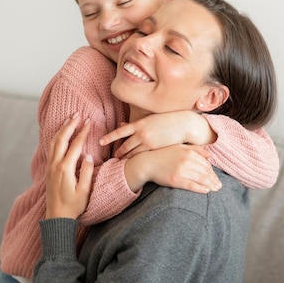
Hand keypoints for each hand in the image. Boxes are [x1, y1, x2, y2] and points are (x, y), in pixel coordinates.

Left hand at [45, 115, 94, 218]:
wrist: (57, 217)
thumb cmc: (73, 206)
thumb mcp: (85, 191)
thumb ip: (86, 172)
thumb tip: (87, 156)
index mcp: (65, 168)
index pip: (75, 145)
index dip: (82, 132)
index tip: (89, 121)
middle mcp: (55, 165)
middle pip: (61, 139)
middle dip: (69, 125)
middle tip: (77, 114)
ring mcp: (50, 166)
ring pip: (54, 142)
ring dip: (62, 129)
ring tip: (69, 119)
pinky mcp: (48, 169)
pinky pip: (51, 148)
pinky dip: (56, 138)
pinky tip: (60, 134)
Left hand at [100, 111, 215, 158]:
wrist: (183, 124)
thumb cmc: (167, 120)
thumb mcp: (150, 119)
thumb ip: (135, 123)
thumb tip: (122, 124)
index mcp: (139, 123)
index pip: (119, 131)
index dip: (109, 137)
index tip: (100, 142)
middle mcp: (141, 133)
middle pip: (124, 145)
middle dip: (118, 152)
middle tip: (113, 157)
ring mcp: (148, 142)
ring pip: (132, 152)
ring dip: (126, 157)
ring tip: (120, 162)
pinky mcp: (155, 149)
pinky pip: (142, 156)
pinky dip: (136, 159)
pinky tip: (133, 163)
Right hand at [124, 144, 221, 192]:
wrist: (147, 163)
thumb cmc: (163, 155)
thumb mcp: (179, 147)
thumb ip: (195, 149)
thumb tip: (210, 155)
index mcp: (188, 152)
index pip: (206, 164)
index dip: (213, 172)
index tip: (216, 178)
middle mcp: (186, 161)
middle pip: (205, 172)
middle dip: (214, 180)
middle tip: (219, 186)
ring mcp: (181, 171)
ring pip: (201, 179)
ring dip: (210, 185)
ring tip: (215, 189)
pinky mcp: (175, 180)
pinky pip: (191, 185)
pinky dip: (200, 189)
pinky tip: (206, 191)